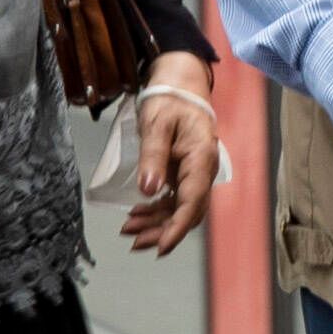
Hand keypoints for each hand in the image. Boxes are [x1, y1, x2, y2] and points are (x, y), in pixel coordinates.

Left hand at [127, 68, 219, 254]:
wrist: (179, 86)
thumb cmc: (169, 100)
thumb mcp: (157, 124)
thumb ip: (153, 156)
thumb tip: (148, 190)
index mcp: (201, 159)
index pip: (192, 202)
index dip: (177, 228)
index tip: (161, 247)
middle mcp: (202, 171)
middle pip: (187, 212)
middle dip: (162, 231)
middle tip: (135, 243)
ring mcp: (194, 174)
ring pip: (179, 209)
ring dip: (156, 224)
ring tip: (129, 231)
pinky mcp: (184, 174)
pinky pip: (173, 200)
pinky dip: (156, 211)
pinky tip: (138, 216)